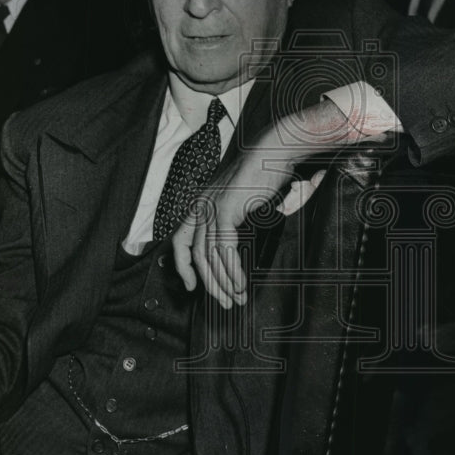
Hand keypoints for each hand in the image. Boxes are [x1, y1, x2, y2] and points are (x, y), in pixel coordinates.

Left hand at [172, 150, 292, 309]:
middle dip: (210, 284)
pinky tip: (240, 283)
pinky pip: (225, 250)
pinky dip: (233, 270)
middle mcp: (200, 206)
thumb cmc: (262, 174)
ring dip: (225, 282)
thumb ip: (229, 220)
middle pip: (197, 256)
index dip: (183, 267)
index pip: (181, 242)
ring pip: (211, 257)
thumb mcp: (238, 199)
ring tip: (237, 297)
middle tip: (224, 302)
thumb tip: (230, 250)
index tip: (191, 286)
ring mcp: (211, 208)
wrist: (273, 152)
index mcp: (200, 204)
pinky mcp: (225, 210)